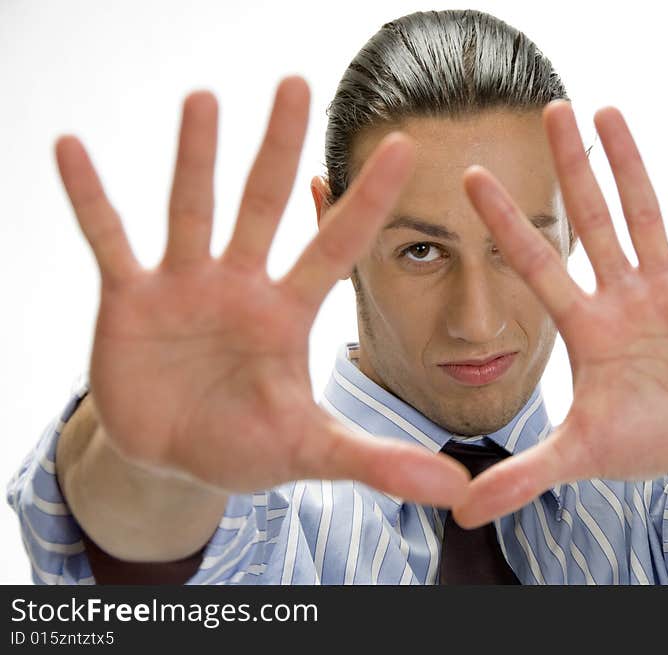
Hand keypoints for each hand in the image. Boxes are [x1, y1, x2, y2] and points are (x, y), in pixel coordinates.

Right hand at [55, 76, 468, 503]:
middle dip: (277, 147)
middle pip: (262, 204)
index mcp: (288, 313)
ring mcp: (184, 286)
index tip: (405, 145)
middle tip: (296, 83)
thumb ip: (376, 462)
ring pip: (191, 208)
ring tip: (204, 98)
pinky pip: (108, 240)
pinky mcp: (130, 300)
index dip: (368, 200)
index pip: (336, 246)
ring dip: (194, 156)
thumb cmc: (247, 443)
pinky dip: (90, 199)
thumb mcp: (311, 451)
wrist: (176, 456)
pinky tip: (71, 149)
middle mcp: (240, 285)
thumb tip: (454, 490)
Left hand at [457, 103, 667, 526]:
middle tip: (550, 108)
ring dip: (631, 164)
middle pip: (590, 219)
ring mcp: (666, 288)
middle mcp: (618, 295)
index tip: (472, 177)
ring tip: (611, 110)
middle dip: (570, 168)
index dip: (505, 223)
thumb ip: (523, 475)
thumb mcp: (579, 456)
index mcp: (583, 325)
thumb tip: (457, 510)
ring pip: (645, 214)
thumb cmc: (641, 441)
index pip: (536, 263)